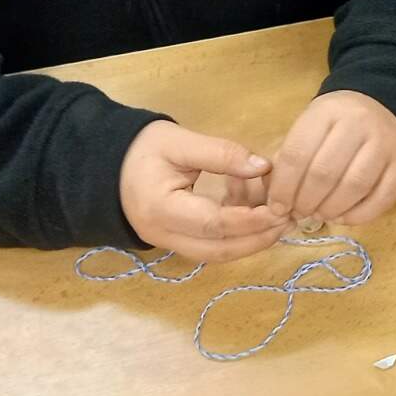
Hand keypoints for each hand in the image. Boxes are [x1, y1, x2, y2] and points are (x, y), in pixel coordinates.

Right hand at [119, 121, 289, 262]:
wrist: (106, 166)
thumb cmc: (141, 149)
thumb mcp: (179, 141)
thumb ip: (222, 154)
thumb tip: (264, 166)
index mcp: (162, 209)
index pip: (215, 224)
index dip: (251, 220)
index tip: (281, 208)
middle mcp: (164, 236)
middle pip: (220, 250)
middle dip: (259, 238)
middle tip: (290, 219)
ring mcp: (169, 243)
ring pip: (218, 253)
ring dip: (252, 239)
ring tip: (279, 216)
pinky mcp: (177, 241)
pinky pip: (212, 245)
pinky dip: (237, 233)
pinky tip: (254, 210)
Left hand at [268, 91, 395, 226]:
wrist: (386, 106)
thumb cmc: (337, 122)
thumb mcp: (310, 125)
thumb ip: (291, 158)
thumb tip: (278, 202)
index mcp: (326, 111)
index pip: (297, 154)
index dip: (283, 187)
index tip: (277, 207)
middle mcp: (358, 124)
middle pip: (325, 173)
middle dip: (305, 202)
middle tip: (299, 213)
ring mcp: (385, 144)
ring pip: (354, 186)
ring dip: (330, 210)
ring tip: (319, 215)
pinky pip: (382, 198)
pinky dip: (358, 216)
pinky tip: (342, 217)